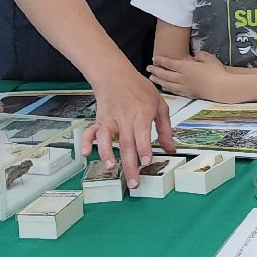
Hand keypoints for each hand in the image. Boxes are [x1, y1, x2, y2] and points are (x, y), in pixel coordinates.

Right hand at [78, 67, 172, 186]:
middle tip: (134, 182)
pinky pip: (90, 131)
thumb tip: (171, 149)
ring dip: (107, 153)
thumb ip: (165, 129)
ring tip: (111, 167)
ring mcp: (110, 119)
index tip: (146, 161)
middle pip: (126, 142)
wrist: (115, 74)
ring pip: (106, 137)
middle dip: (130, 164)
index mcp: (142, 112)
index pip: (142, 132)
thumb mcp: (159, 105)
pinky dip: (86, 141)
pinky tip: (85, 152)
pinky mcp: (99, 120)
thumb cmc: (139, 89)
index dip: (144, 147)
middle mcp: (125, 117)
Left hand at [146, 50, 232, 98]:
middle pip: (165, 74)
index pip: (170, 63)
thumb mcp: (208, 57)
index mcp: (186, 67)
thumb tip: (194, 57)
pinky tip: (164, 87)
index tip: (154, 58)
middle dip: (156, 71)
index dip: (161, 61)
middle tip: (148, 68)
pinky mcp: (189, 94)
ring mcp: (185, 87)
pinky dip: (168, 89)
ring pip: (168, 84)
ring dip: (159, 80)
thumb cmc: (216, 71)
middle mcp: (182, 77)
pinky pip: (175, 91)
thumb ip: (199, 56)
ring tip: (152, 78)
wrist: (222, 87)